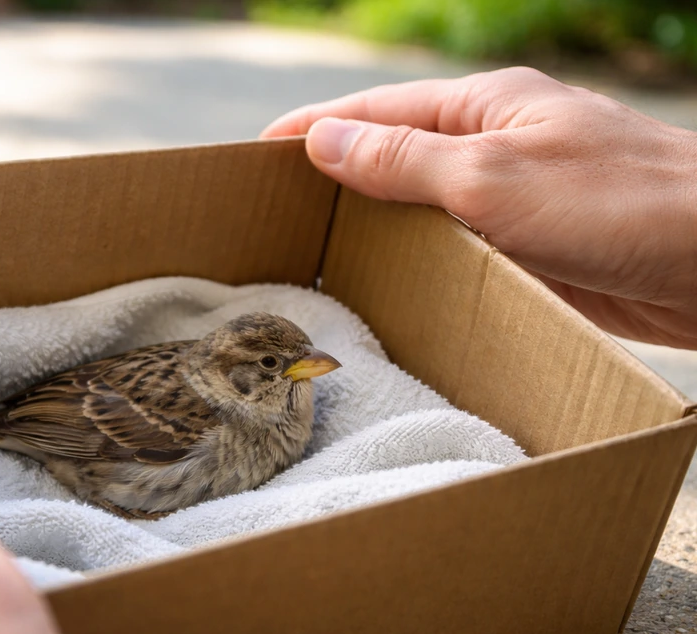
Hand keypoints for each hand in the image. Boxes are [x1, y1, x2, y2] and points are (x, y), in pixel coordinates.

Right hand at [263, 67, 696, 348]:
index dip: (313, 131)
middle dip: (335, 179)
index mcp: (484, 107)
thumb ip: (406, 160)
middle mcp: (494, 144)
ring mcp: (513, 195)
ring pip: (421, 205)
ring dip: (374, 225)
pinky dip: (416, 259)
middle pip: (393, 154)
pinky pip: (454, 244)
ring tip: (315, 256)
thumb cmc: (618, 204)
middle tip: (275, 218)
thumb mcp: (494, 177)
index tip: (256, 157)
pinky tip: (388, 283)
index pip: (375, 110)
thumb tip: (325, 140)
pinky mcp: (530, 243)